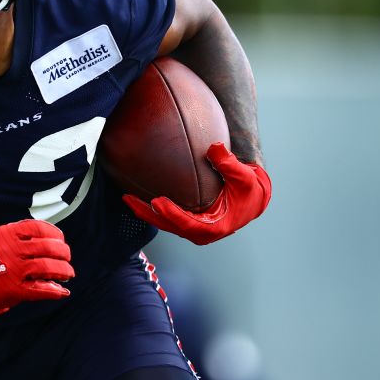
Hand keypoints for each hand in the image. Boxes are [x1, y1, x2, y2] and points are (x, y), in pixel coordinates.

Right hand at [0, 220, 74, 315]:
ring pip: (46, 268)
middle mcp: (9, 251)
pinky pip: (40, 290)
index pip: (37, 228)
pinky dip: (54, 292)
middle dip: (63, 252)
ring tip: (68, 273)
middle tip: (67, 256)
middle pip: (46, 248)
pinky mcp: (14, 290)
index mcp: (6, 235)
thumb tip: (55, 237)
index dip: (54, 233)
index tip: (61, 238)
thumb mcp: (0, 239)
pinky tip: (62, 292)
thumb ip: (22, 235)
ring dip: (63, 270)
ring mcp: (12, 271)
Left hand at [123, 142, 271, 245]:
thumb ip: (229, 164)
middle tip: (129, 199)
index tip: (158, 202)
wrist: (252, 200)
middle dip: (148, 214)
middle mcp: (201, 232)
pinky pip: (167, 216)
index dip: (172, 214)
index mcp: (214, 227)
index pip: (188, 224)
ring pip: (165, 223)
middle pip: (169, 225)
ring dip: (145, 212)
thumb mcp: (245, 177)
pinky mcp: (188, 221)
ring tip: (126, 197)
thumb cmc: (249, 190)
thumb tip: (214, 147)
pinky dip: (152, 208)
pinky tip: (138, 193)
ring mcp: (193, 228)